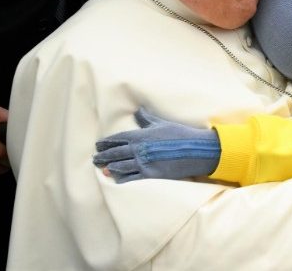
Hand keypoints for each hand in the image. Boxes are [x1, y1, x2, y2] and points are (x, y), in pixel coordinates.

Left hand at [93, 107, 220, 182]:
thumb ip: (147, 119)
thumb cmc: (180, 134)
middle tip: (96, 158)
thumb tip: (137, 111)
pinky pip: (131, 178)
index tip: (99, 145)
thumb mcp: (162, 124)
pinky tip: (117, 179)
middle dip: (103, 156)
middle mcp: (138, 149)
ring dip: (110, 167)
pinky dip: (122, 179)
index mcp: (140, 135)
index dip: (106, 142)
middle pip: (115, 153)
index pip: (117, 139)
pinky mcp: (151, 175)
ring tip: (103, 169)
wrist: (196, 149)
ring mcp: (143, 163)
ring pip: (120, 166)